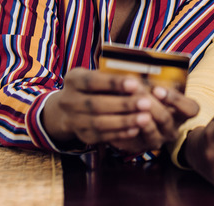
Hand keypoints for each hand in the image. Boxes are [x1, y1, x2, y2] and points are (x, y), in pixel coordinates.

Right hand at [42, 69, 195, 153]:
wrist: (68, 110)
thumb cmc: (91, 87)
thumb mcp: (95, 76)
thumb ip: (111, 77)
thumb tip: (138, 78)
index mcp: (73, 80)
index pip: (92, 81)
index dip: (113, 83)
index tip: (135, 83)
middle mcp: (69, 101)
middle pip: (96, 104)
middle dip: (123, 104)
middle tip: (146, 103)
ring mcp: (74, 121)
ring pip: (99, 123)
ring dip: (125, 121)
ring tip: (145, 118)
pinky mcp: (83, 135)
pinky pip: (102, 136)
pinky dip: (120, 133)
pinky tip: (136, 129)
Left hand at [110, 85, 198, 151]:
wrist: (132, 114)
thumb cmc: (148, 95)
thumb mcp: (156, 86)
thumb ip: (154, 81)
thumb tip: (140, 70)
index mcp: (182, 113)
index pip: (190, 109)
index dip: (175, 99)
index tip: (157, 89)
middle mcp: (172, 128)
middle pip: (166, 119)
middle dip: (150, 104)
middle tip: (136, 92)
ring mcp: (158, 139)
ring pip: (151, 131)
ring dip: (139, 116)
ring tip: (127, 104)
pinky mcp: (140, 146)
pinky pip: (134, 140)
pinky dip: (126, 128)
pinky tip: (118, 116)